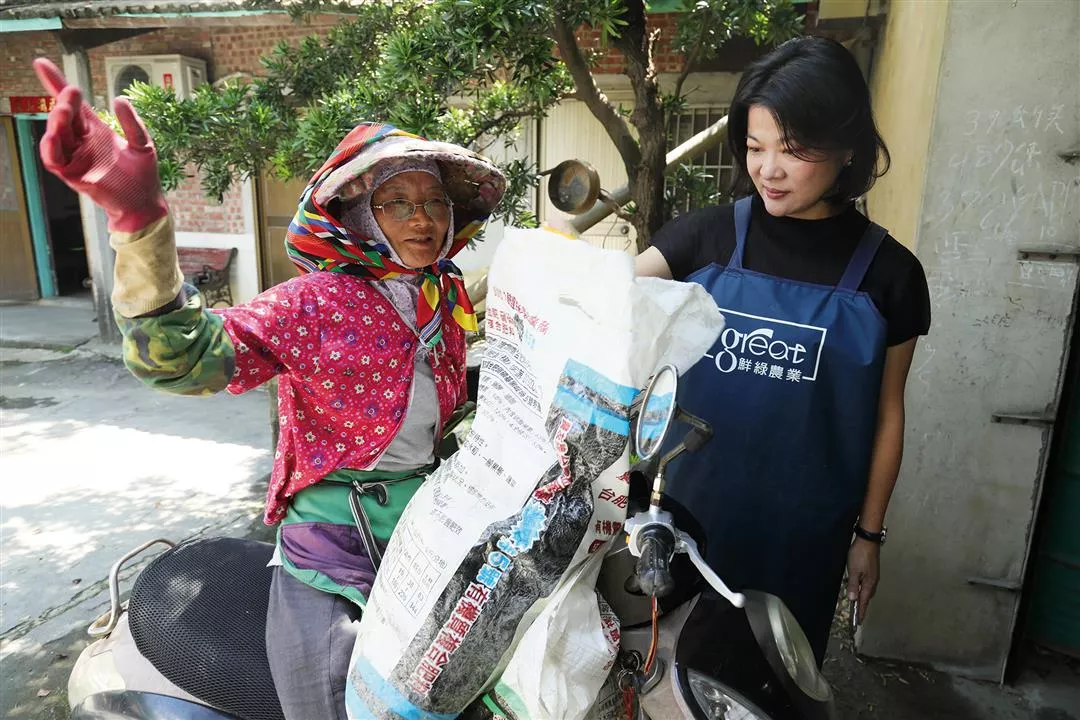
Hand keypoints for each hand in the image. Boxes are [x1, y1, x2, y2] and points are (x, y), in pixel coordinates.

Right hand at [33, 58, 167, 231]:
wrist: (144, 204)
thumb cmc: (143, 175)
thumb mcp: (142, 143)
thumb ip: (132, 123)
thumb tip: (119, 99)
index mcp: (95, 129)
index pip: (73, 104)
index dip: (56, 83)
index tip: (42, 63)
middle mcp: (81, 141)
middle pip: (63, 115)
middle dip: (64, 101)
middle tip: (71, 93)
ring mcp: (75, 157)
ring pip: (56, 135)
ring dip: (56, 121)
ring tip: (64, 111)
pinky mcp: (73, 175)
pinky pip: (54, 159)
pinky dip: (50, 148)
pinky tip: (52, 137)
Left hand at [847, 539, 879, 625]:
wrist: (868, 540)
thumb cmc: (860, 555)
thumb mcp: (853, 571)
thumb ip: (852, 585)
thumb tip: (852, 599)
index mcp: (869, 583)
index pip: (864, 601)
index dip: (861, 611)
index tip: (859, 621)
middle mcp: (873, 581)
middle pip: (867, 596)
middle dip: (862, 605)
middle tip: (857, 614)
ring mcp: (873, 575)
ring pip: (867, 590)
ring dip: (862, 596)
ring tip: (857, 602)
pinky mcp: (872, 570)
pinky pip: (867, 583)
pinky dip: (862, 588)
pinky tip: (858, 586)